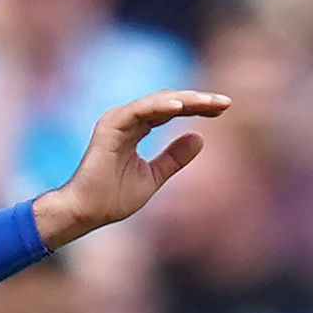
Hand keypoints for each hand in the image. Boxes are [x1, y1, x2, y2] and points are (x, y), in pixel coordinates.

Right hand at [31, 90, 230, 247]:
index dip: (197, 108)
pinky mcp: (110, 126)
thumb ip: (174, 158)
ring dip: (185, 100)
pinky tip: (181, 108)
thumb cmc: (113, 198)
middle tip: (225, 102)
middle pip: (168, 101)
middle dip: (197, 100)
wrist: (87, 212)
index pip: (171, 110)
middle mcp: (127, 119)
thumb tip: (200, 138)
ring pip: (157, 101)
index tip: (223, 109)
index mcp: (136, 129)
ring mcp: (118, 120)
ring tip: (209, 103)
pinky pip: (139, 111)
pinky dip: (160, 106)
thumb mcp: (154, 176)